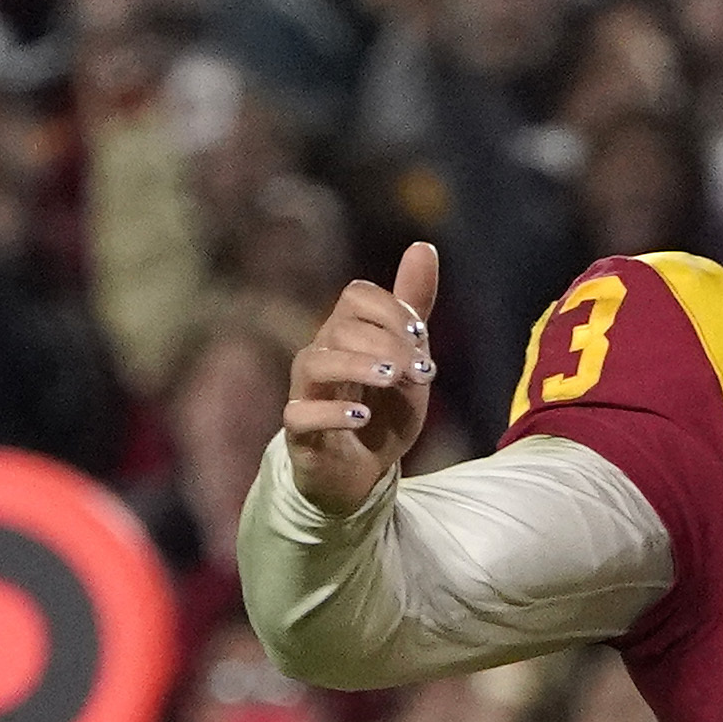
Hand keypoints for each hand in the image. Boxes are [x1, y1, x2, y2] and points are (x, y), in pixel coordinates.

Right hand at [282, 241, 441, 513]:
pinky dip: (331, 413)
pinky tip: (363, 416)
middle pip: (342, 326)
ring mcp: (305, 392)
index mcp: (345, 333)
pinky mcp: (299, 432)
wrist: (362, 475)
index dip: (392, 310)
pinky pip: (300, 413)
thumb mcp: (408, 359)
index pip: (357, 297)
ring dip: (357, 366)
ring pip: (314, 361)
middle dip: (388, 344)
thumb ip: (413, 308)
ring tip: (392, 379)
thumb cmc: (383, 411)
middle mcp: (320, 354)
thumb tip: (423, 245)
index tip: (422, 339)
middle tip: (422, 373)